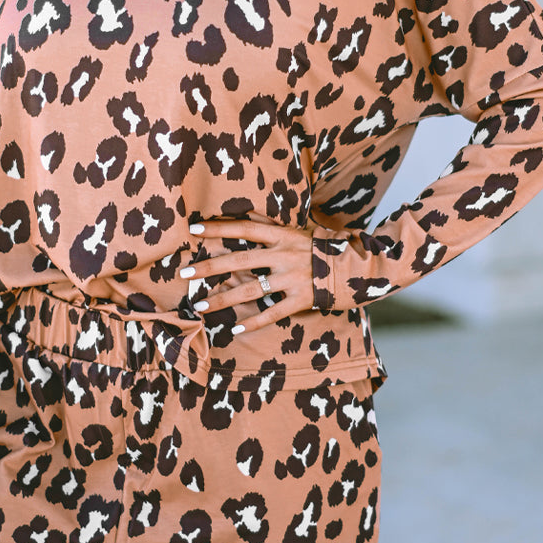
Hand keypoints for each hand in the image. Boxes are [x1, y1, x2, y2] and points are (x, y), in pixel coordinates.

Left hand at [179, 219, 315, 334]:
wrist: (359, 268)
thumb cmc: (325, 247)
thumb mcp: (302, 230)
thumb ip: (274, 225)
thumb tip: (251, 213)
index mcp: (283, 236)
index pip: (245, 229)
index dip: (219, 228)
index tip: (193, 230)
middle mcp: (284, 255)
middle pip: (240, 261)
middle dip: (209, 268)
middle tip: (184, 274)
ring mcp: (292, 279)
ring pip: (250, 290)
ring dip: (223, 299)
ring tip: (200, 306)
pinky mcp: (301, 300)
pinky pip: (272, 313)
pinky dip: (254, 322)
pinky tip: (236, 329)